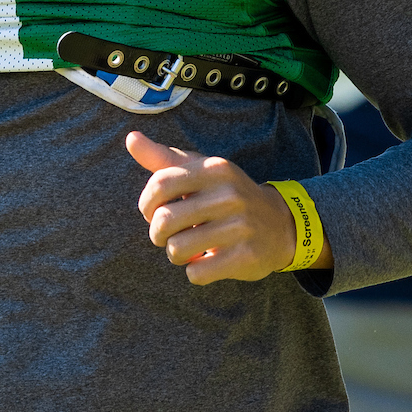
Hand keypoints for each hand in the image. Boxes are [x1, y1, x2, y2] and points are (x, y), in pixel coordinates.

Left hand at [127, 132, 310, 284]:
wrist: (280, 224)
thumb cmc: (227, 196)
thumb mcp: (201, 171)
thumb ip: (164, 159)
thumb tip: (131, 139)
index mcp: (214, 169)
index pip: (159, 184)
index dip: (146, 203)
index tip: (153, 211)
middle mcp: (228, 195)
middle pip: (163, 221)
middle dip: (158, 234)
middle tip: (170, 234)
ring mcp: (239, 227)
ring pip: (176, 249)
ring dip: (176, 254)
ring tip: (190, 247)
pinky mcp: (245, 257)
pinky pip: (196, 272)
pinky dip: (195, 271)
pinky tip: (208, 260)